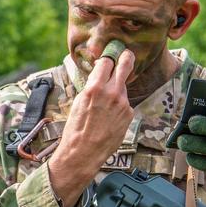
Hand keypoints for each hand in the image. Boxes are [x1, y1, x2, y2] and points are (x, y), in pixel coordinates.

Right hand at [48, 50, 134, 206]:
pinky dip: (118, 105)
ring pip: (123, 86)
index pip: (107, 61)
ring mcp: (123, 103)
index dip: (108, 58)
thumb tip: (98, 74)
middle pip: (125, 64)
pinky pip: (125, 102)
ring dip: (117, 88)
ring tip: (105, 104)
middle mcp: (112, 93)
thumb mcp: (78, 102)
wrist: (84, 152)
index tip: (109, 56)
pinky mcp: (129, 113)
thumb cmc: (76, 129)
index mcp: (95, 87)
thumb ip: (91, 85)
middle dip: (126, 57)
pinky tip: (109, 116)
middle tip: (126, 54)